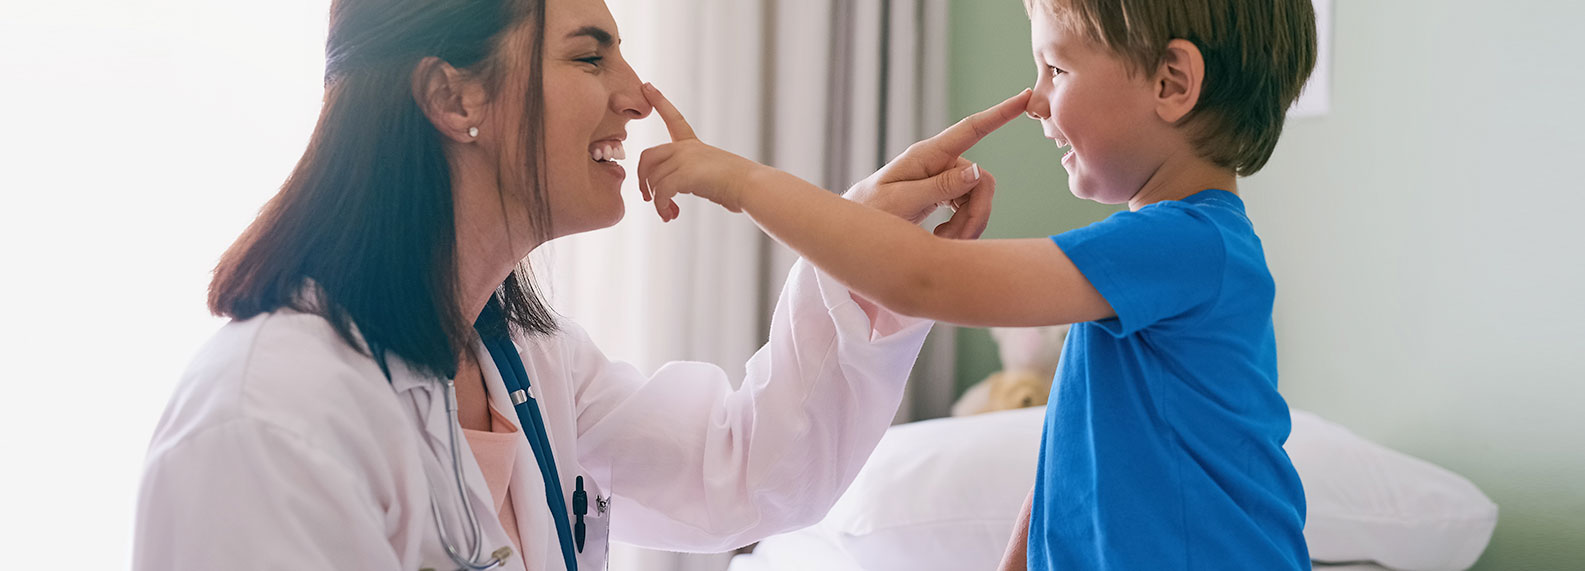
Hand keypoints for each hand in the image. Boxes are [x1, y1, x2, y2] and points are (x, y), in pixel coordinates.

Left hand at [636, 83, 768, 221]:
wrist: (753, 186)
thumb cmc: (740, 186)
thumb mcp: (714, 174)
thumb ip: (696, 178)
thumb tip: (686, 196)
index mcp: (694, 145)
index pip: (674, 118)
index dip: (659, 101)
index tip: (647, 85)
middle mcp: (687, 148)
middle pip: (647, 156)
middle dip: (642, 178)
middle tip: (647, 197)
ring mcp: (686, 159)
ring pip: (653, 178)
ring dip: (657, 200)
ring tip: (667, 214)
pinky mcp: (685, 174)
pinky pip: (661, 191)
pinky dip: (661, 206)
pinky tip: (669, 215)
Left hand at [845, 89, 1032, 238]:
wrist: (854, 228)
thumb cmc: (870, 211)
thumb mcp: (902, 201)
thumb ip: (940, 187)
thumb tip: (978, 171)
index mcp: (926, 155)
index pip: (970, 129)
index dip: (1000, 114)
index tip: (1026, 97)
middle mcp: (938, 162)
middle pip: (982, 181)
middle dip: (975, 214)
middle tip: (954, 240)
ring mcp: (942, 178)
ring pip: (978, 198)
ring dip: (967, 225)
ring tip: (941, 240)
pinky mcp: (943, 193)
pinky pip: (969, 207)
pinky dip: (962, 227)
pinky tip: (942, 237)